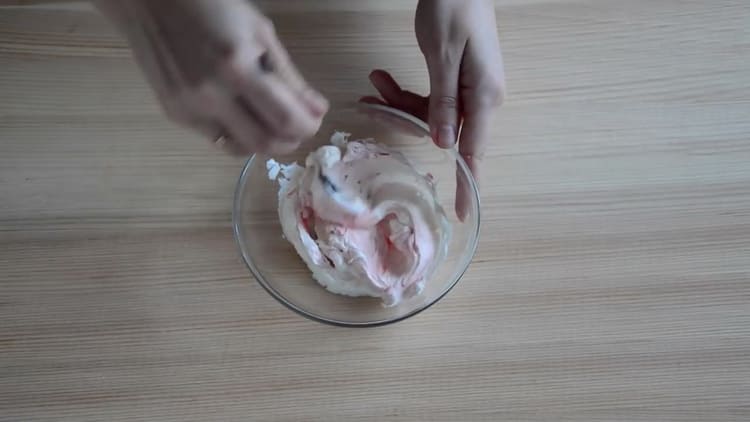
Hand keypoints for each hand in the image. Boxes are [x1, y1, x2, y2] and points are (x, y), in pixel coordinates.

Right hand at [95, 0, 327, 154]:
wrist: (149, 2)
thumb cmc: (213, 7)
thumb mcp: (260, 33)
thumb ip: (290, 77)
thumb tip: (317, 111)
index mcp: (237, 67)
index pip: (284, 119)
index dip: (307, 128)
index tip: (313, 121)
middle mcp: (211, 95)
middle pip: (263, 143)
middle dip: (289, 141)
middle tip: (296, 128)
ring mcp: (189, 109)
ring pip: (240, 148)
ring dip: (263, 142)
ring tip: (270, 121)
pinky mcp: (175, 114)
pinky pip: (217, 138)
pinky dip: (238, 133)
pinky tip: (241, 114)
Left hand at [361, 0, 504, 217]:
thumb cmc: (455, 8)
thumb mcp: (443, 56)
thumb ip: (443, 102)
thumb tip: (443, 144)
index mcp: (483, 96)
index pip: (474, 151)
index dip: (466, 184)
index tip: (460, 213)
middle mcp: (479, 98)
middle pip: (441, 131)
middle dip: (402, 122)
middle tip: (368, 103)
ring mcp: (468, 89)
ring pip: (430, 116)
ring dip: (397, 104)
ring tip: (371, 80)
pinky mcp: (455, 79)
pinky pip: (429, 99)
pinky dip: (403, 93)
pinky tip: (381, 79)